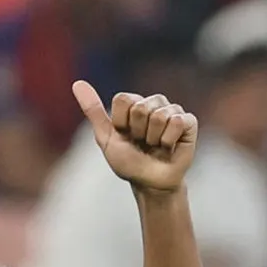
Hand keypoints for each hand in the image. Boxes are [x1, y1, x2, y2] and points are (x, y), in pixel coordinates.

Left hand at [72, 81, 196, 193]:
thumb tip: (77, 83)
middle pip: (140, 107)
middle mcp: (153, 103)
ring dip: (152, 138)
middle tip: (142, 143)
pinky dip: (168, 140)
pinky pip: (176, 122)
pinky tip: (169, 147)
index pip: (123, 99)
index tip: (124, 135)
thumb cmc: (128, 162)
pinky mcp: (189, 121)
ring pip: (158, 115)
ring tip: (155, 146)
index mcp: (133, 105)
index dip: (120, 122)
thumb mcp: (106, 138)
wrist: (149, 183)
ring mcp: (172, 110)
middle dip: (137, 132)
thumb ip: (93, 110)